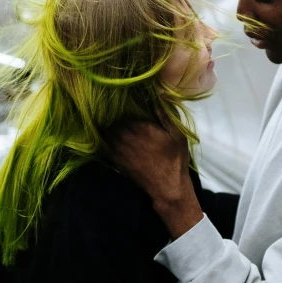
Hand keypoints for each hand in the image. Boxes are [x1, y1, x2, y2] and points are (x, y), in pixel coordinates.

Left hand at [107, 116, 202, 237]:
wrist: (167, 186)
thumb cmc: (174, 158)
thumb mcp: (176, 134)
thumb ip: (164, 114)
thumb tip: (156, 96)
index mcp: (138, 127)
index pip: (123, 111)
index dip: (126, 108)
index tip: (131, 109)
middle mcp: (124, 137)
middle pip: (112, 121)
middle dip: (118, 119)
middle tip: (126, 120)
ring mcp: (117, 150)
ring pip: (107, 133)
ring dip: (112, 130)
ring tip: (120, 130)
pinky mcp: (115, 161)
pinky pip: (104, 147)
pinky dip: (106, 142)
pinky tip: (114, 142)